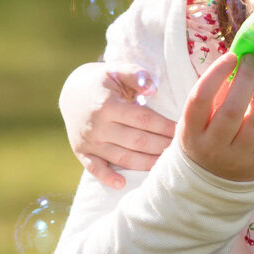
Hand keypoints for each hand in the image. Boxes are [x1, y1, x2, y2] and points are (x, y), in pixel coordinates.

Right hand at [60, 64, 174, 187]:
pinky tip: (122, 184)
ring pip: (122, 157)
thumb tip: (152, 88)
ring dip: (146, 164)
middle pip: (137, 141)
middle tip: (180, 151)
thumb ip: (136, 75)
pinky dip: (107, 178)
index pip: (143, 119)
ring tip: (165, 166)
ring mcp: (89, 141)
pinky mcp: (81, 151)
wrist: (72, 92)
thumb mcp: (117, 70)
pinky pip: (94, 169)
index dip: (164, 127)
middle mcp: (97, 126)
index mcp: (108, 105)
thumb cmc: (102, 80)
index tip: (181, 131)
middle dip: (161, 146)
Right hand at [179, 53, 253, 182]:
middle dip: (246, 78)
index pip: (200, 100)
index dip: (216, 74)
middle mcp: (213, 147)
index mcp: (191, 132)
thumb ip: (215, 92)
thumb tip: (241, 60)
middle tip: (253, 58)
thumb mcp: (200, 119)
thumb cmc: (208, 134)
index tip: (232, 56)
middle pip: (232, 110)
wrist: (218, 178)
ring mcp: (238, 157)